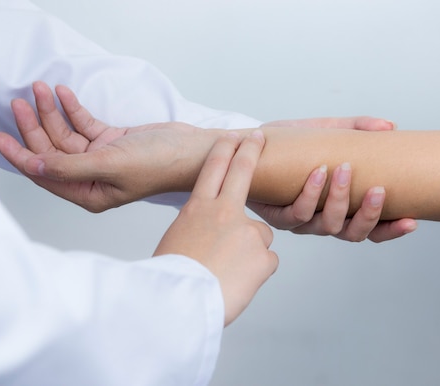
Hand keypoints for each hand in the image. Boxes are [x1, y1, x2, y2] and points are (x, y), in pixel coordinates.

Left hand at [0, 82, 217, 211]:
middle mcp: (91, 178)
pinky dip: (73, 109)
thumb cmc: (159, 163)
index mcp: (88, 193)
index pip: (44, 174)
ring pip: (66, 134)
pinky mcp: (111, 141)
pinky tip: (63, 94)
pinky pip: (84, 124)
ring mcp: (101, 158)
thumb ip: (68, 166)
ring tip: (40, 88)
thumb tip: (31, 166)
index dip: (19, 154)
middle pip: (52, 151)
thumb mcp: (109, 165)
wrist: (193, 148)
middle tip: (20, 101)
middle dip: (35, 126)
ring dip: (52, 112)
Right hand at [154, 131, 277, 325]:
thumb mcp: (178, 240)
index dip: (224, 149)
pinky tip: (238, 281)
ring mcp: (247, 232)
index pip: (213, 169)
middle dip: (251, 150)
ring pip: (260, 235)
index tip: (231, 137)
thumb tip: (216, 232)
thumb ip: (199, 227)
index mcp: (197, 208)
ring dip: (250, 250)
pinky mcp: (264, 255)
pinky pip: (266, 262)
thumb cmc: (173, 277)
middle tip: (258, 137)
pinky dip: (256, 272)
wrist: (180, 302)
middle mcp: (224, 213)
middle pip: (242, 172)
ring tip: (228, 270)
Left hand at [247, 118, 417, 242]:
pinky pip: (297, 214)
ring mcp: (301, 221)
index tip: (412, 221)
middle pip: (353, 234)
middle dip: (369, 215)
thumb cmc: (290, 144)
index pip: (372, 229)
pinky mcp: (277, 216)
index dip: (391, 230)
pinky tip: (318, 173)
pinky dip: (310, 195)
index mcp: (341, 207)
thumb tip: (390, 126)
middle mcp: (323, 220)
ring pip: (327, 226)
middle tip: (378, 189)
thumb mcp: (326, 130)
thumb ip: (356, 129)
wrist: (250, 145)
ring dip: (340, 200)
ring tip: (344, 171)